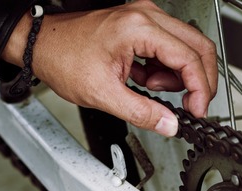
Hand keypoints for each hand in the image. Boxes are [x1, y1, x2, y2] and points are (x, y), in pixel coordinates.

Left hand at [3, 0, 217, 136]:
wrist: (41, 44)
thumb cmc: (63, 59)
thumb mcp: (103, 94)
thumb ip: (142, 112)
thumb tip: (169, 124)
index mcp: (139, 28)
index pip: (189, 57)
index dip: (200, 89)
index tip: (198, 110)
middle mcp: (146, 16)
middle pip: (198, 46)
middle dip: (200, 81)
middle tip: (193, 106)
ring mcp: (144, 18)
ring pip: (186, 47)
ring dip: (179, 75)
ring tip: (152, 89)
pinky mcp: (140, 26)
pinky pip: (169, 48)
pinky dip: (165, 69)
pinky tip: (145, 80)